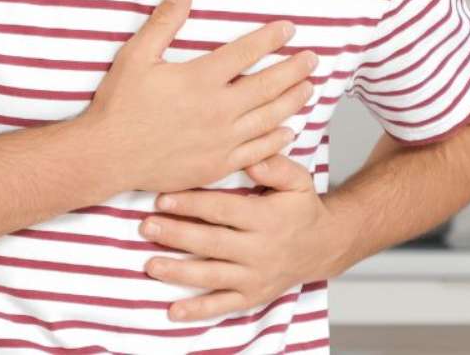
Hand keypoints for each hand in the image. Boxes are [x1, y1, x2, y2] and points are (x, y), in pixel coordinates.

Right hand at [81, 0, 318, 193]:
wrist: (107, 156)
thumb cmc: (119, 104)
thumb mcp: (137, 55)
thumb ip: (165, 21)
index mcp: (200, 79)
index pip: (246, 53)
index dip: (270, 38)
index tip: (288, 29)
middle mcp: (218, 109)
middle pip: (267, 86)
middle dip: (294, 69)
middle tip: (313, 59)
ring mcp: (221, 140)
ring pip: (269, 118)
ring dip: (293, 101)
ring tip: (310, 88)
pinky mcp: (217, 165)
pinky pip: (257, 151)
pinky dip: (277, 139)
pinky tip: (288, 130)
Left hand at [136, 152, 347, 322]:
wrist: (323, 245)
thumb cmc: (300, 207)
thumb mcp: (297, 180)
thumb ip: (275, 166)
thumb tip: (250, 158)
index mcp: (267, 219)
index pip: (223, 211)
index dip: (191, 205)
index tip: (162, 198)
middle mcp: (261, 250)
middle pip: (212, 243)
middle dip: (177, 236)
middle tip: (146, 227)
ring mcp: (256, 276)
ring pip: (213, 275)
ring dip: (179, 272)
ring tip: (150, 265)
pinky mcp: (253, 296)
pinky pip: (223, 305)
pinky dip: (198, 310)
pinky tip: (174, 311)